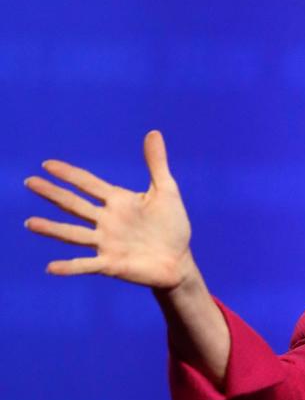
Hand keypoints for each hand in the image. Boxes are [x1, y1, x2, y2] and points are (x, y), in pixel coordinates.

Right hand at [25, 131, 194, 288]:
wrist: (178, 261)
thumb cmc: (172, 226)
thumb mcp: (166, 191)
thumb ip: (157, 164)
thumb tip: (153, 132)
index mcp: (118, 202)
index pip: (88, 184)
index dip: (69, 174)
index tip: (47, 164)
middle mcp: (106, 221)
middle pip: (74, 204)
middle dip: (53, 193)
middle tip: (30, 182)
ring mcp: (106, 243)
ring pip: (74, 233)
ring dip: (52, 228)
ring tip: (30, 223)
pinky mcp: (111, 264)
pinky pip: (86, 265)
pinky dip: (70, 266)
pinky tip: (51, 267)